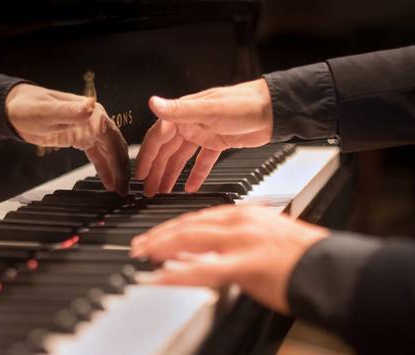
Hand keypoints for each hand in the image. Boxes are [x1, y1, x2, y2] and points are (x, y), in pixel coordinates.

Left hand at [6, 84, 129, 194]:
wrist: (14, 109)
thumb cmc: (27, 107)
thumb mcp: (47, 111)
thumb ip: (69, 111)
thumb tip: (90, 106)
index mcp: (91, 113)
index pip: (112, 139)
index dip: (119, 160)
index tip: (123, 178)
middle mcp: (94, 120)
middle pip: (115, 147)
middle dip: (121, 169)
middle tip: (124, 190)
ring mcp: (88, 129)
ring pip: (109, 152)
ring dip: (115, 171)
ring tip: (119, 190)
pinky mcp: (80, 138)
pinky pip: (97, 155)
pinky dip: (104, 168)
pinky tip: (109, 182)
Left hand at [130, 205, 327, 313]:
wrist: (333, 269)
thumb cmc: (305, 259)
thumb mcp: (269, 239)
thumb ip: (241, 241)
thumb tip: (218, 252)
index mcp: (247, 215)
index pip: (201, 217)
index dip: (174, 226)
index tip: (157, 234)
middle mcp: (242, 222)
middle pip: (190, 224)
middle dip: (160, 234)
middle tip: (139, 245)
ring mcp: (243, 242)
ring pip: (191, 239)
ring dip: (161, 246)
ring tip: (142, 255)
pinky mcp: (247, 265)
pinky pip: (204, 269)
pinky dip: (178, 272)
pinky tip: (160, 277)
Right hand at [135, 78, 272, 195]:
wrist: (274, 110)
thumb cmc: (243, 103)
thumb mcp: (208, 109)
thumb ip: (178, 110)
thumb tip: (153, 103)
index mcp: (183, 113)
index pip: (157, 137)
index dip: (147, 156)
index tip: (140, 174)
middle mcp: (190, 123)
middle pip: (167, 151)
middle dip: (157, 171)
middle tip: (149, 190)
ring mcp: (204, 133)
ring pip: (182, 158)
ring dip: (172, 175)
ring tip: (163, 192)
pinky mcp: (218, 143)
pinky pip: (202, 162)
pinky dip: (195, 174)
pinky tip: (190, 187)